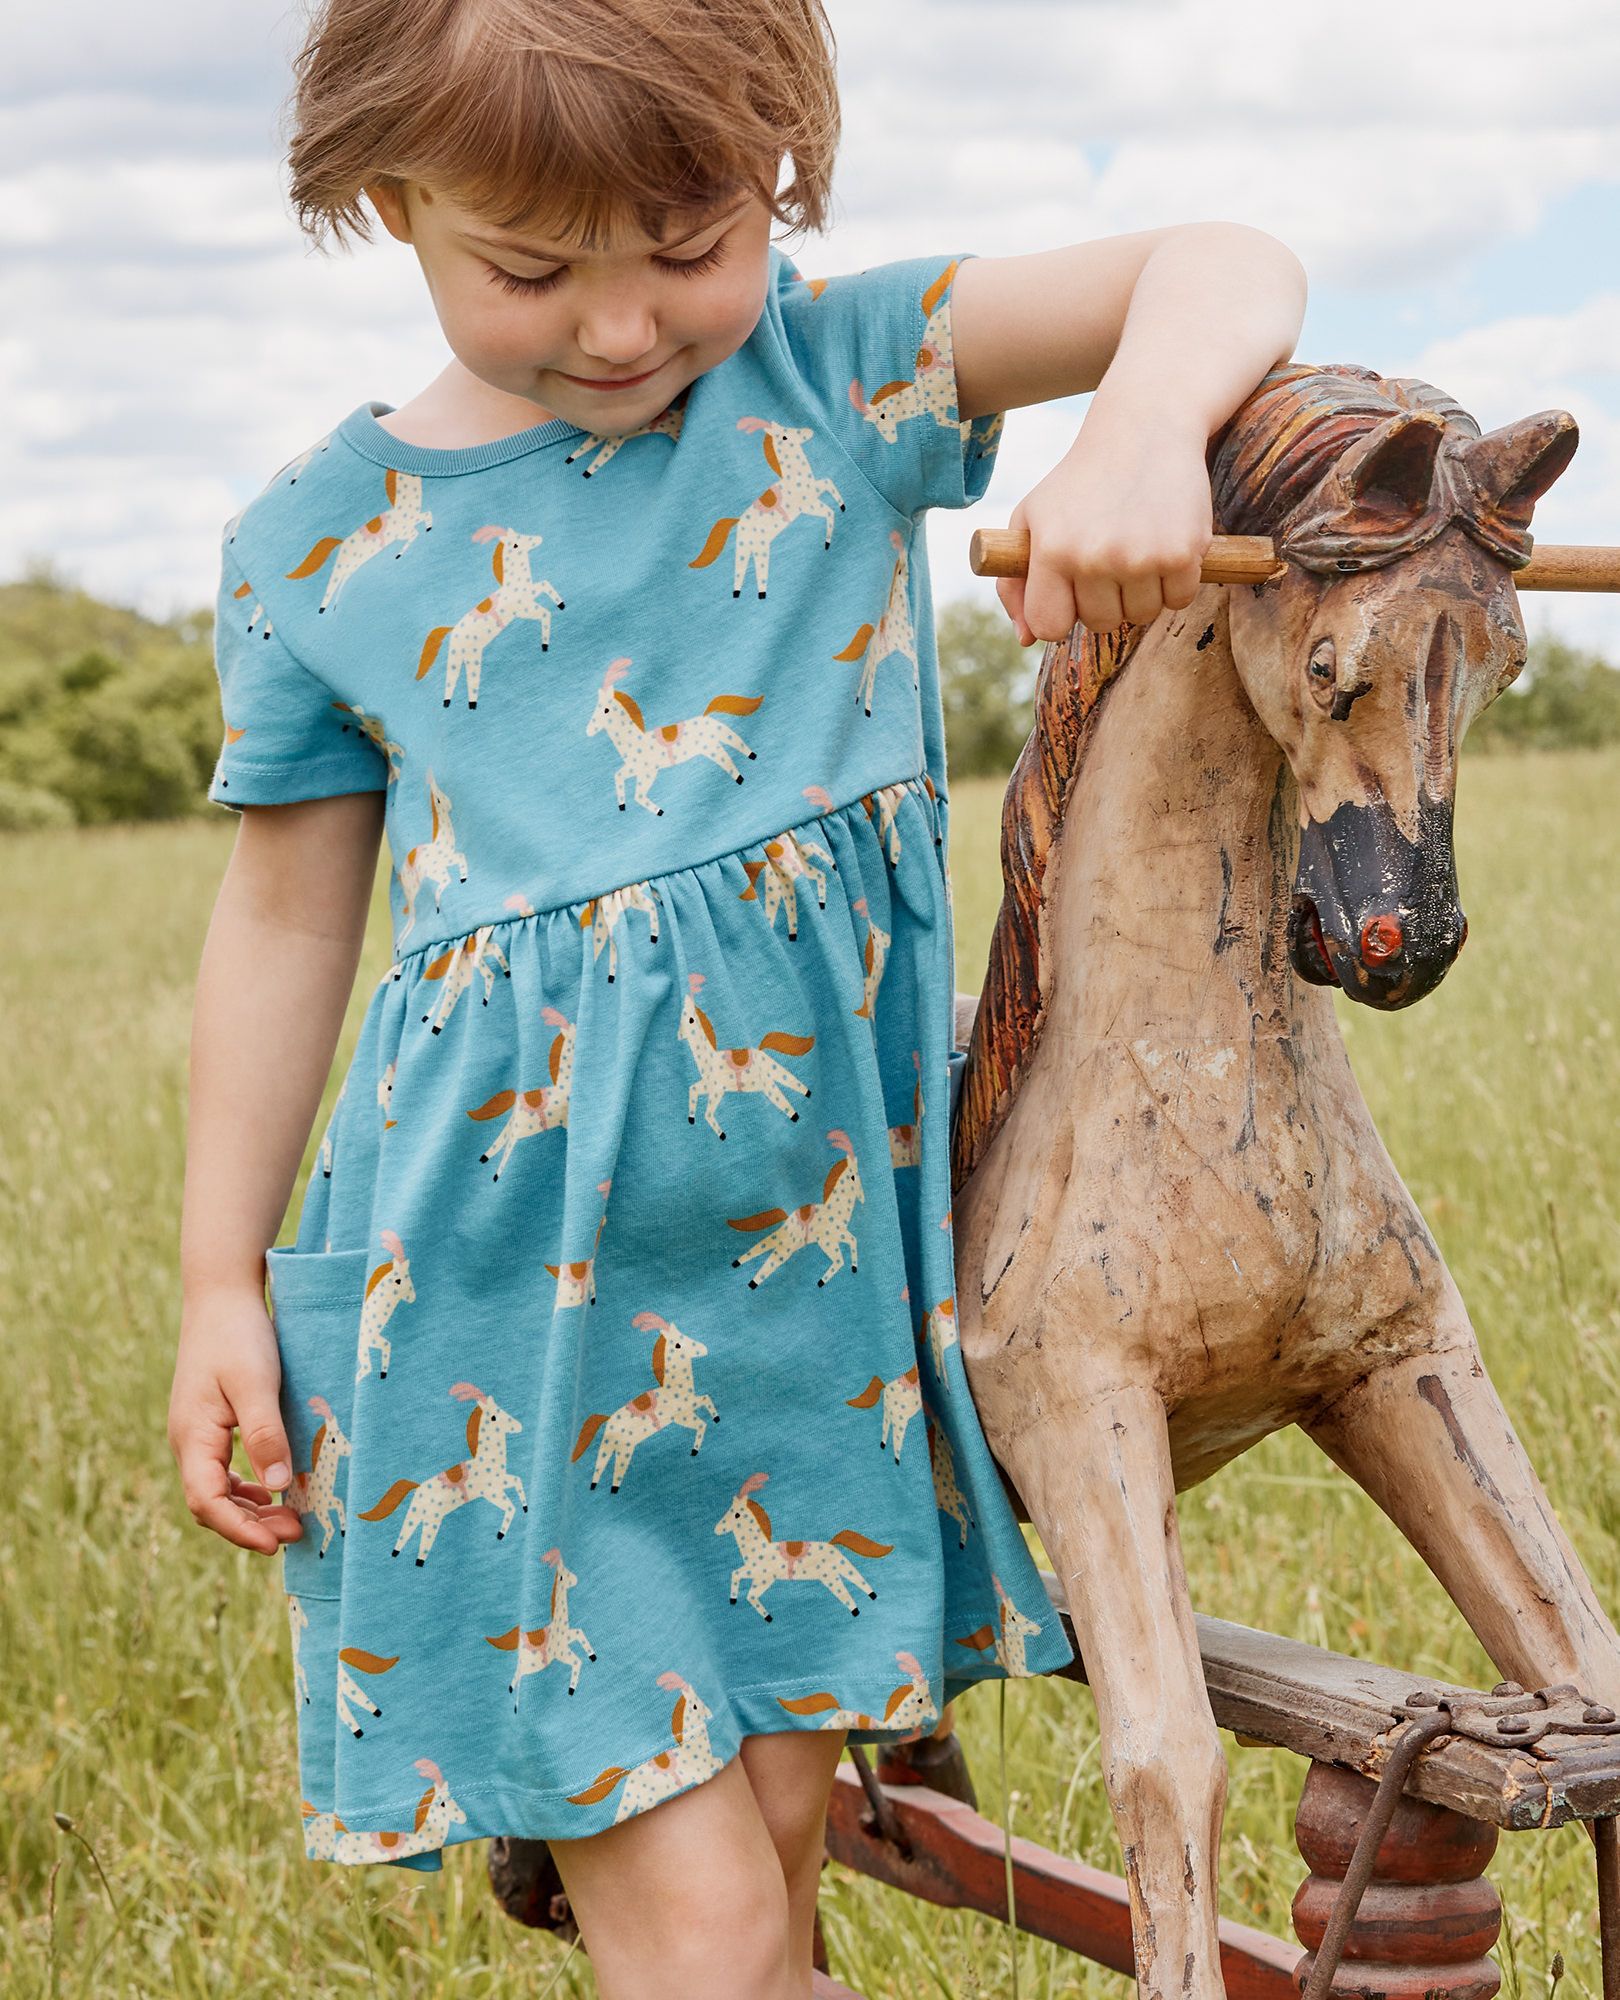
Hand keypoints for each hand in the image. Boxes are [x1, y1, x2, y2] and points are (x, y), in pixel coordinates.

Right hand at [169, 1287, 304, 1555]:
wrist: (221, 1296)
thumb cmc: (238, 1335)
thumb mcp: (256, 1383)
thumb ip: (265, 1434)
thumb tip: (279, 1488)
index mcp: (193, 1437)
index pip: (208, 1502)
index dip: (240, 1531)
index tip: (275, 1545)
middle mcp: (188, 1442)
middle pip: (211, 1503)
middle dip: (250, 1526)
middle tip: (296, 1533)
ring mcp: (197, 1433)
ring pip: (218, 1490)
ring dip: (251, 1509)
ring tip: (291, 1518)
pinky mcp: (211, 1423)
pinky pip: (224, 1470)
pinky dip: (248, 1487)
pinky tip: (276, 1488)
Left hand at [997, 400, 1212, 643]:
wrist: (1145, 428)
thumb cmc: (1080, 482)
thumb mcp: (1031, 519)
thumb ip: (1015, 582)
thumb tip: (1025, 639)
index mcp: (1053, 550)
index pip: (1050, 626)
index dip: (1062, 614)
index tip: (1070, 591)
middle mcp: (1095, 557)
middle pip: (1101, 624)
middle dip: (1104, 599)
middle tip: (1108, 555)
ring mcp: (1142, 556)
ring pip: (1142, 615)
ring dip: (1141, 592)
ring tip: (1136, 546)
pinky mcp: (1184, 551)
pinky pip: (1179, 600)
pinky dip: (1175, 582)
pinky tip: (1163, 544)